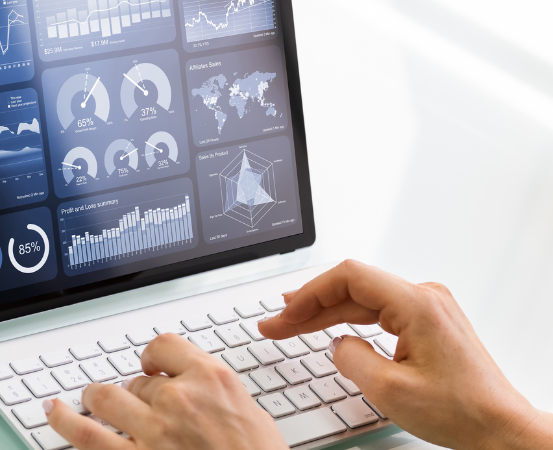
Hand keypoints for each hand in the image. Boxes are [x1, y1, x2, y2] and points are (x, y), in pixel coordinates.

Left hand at [44, 334, 284, 449]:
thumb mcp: (252, 417)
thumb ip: (217, 396)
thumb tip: (197, 390)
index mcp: (213, 381)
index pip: (165, 346)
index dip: (153, 358)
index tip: (151, 366)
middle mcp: (179, 400)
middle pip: (136, 381)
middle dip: (135, 395)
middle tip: (138, 408)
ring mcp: (152, 431)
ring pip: (105, 397)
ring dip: (97, 400)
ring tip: (91, 403)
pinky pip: (86, 434)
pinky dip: (64, 421)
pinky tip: (53, 413)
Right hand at [258, 260, 552, 449]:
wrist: (498, 426)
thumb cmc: (460, 410)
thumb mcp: (388, 389)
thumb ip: (350, 357)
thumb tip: (337, 344)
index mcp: (417, 304)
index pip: (349, 277)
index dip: (308, 294)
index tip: (284, 315)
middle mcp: (426, 298)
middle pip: (354, 287)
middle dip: (309, 305)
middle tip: (275, 324)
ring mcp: (430, 309)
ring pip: (365, 299)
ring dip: (326, 312)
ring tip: (291, 326)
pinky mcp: (430, 323)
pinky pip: (381, 311)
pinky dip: (350, 320)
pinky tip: (329, 328)